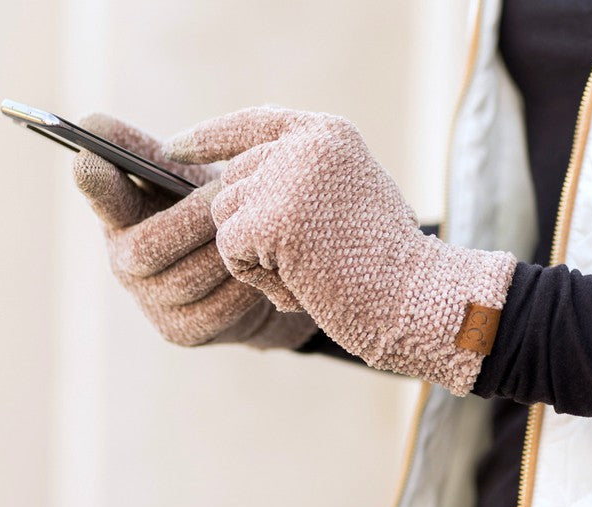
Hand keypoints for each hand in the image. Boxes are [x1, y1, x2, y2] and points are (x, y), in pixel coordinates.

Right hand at [73, 114, 316, 347]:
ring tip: (259, 228)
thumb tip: (94, 125)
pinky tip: (264, 266)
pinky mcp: (180, 331)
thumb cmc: (216, 215)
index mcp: (124, 214)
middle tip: (234, 192)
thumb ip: (162, 155)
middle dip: (194, 219)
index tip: (88, 159)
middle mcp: (125, 262)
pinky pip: (216, 308)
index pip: (101, 197)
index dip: (94, 182)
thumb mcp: (191, 178)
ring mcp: (151, 301)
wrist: (251, 272)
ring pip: (186, 278)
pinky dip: (244, 285)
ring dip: (225, 251)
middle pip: (145, 247)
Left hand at [163, 107, 516, 393]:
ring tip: (309, 270)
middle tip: (306, 258)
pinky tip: (301, 283)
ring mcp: (288, 177)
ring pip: (225, 216)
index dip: (209, 137)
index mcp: (327, 135)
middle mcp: (305, 145)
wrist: (416, 298)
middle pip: (232, 182)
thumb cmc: (385, 262)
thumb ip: (297, 180)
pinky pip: (231, 249)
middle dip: (252, 229)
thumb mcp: (346, 199)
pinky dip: (258, 277)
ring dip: (257, 255)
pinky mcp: (272, 218)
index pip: (252, 123)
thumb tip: (235, 185)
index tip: (175, 150)